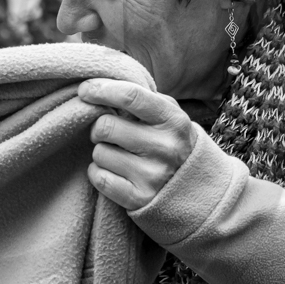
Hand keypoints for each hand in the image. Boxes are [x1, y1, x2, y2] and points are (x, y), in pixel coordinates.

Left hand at [77, 79, 195, 210]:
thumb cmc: (173, 143)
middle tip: (107, 132)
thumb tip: (101, 84)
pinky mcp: (138, 199)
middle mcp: (165, 147)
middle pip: (106, 125)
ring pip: (99, 153)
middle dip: (99, 126)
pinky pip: (98, 177)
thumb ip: (143, 99)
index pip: (130, 96)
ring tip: (117, 154)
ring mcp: (152, 175)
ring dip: (101, 151)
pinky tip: (114, 171)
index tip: (85, 90)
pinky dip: (98, 173)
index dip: (101, 89)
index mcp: (173, 120)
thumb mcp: (170, 116)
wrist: (199, 191)